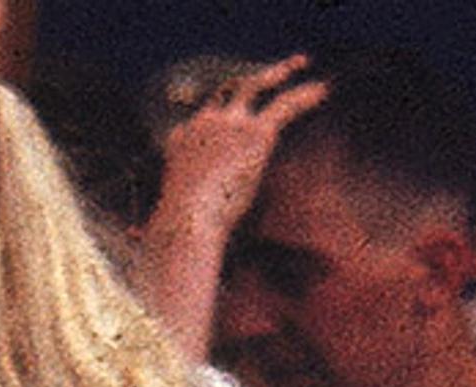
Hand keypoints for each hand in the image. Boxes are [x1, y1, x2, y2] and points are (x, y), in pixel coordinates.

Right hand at [153, 56, 325, 248]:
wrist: (187, 221)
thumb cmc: (177, 228)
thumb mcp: (169, 215)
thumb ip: (167, 213)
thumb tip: (152, 233)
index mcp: (180, 140)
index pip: (198, 119)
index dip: (215, 116)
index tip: (228, 116)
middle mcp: (203, 123)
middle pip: (226, 91)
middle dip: (248, 79)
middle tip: (268, 73)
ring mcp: (229, 124)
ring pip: (255, 84)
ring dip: (279, 71)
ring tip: (300, 63)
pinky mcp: (254, 132)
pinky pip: (284, 105)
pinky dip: (304, 96)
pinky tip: (323, 90)